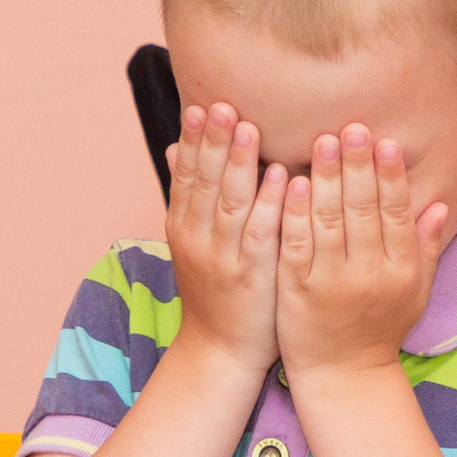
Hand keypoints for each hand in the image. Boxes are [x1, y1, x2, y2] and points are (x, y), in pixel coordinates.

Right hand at [165, 104, 285, 372]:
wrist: (220, 351)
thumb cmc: (216, 291)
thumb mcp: (193, 241)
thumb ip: (189, 194)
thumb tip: (175, 147)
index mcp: (183, 226)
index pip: (187, 174)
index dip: (194, 140)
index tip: (201, 105)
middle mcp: (198, 238)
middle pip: (205, 181)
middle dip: (214, 141)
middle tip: (223, 104)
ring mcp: (223, 257)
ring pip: (230, 202)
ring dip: (240, 163)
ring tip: (248, 126)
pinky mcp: (252, 276)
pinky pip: (261, 233)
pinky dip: (269, 203)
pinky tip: (281, 176)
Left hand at [276, 126, 450, 381]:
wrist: (343, 376)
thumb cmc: (380, 329)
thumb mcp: (415, 293)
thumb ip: (425, 248)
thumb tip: (440, 205)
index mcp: (401, 272)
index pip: (398, 214)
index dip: (391, 177)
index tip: (385, 142)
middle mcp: (370, 275)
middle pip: (363, 210)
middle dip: (358, 166)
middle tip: (352, 128)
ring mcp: (331, 282)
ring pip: (329, 220)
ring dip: (327, 177)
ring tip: (323, 140)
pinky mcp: (297, 290)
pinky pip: (296, 243)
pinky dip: (295, 210)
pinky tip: (293, 181)